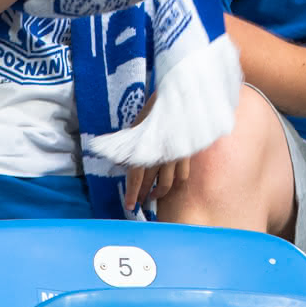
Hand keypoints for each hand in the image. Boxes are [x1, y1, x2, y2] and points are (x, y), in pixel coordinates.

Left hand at [120, 91, 190, 211]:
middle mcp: (160, 155)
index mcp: (146, 148)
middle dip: (143, 195)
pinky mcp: (187, 154)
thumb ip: (127, 146)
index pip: (136, 177)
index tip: (130, 206)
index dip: (132, 193)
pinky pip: (183, 176)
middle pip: (151, 182)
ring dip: (159, 193)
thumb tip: (118, 163)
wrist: (178, 99)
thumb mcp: (135, 126)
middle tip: (138, 203)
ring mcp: (176, 156)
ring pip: (168, 183)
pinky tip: (170, 184)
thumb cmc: (153, 111)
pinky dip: (176, 183)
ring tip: (153, 196)